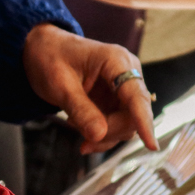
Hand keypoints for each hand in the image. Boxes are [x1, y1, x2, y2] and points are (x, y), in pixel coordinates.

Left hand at [23, 24, 158, 152]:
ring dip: (106, 136)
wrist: (43, 50)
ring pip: (127, 123)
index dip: (144, 121)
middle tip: (85, 141)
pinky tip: (85, 136)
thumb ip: (81, 110)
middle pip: (133, 114)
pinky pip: (118, 124)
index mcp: (116, 60)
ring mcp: (123, 88)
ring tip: (79, 134)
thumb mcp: (60, 85)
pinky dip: (103, 135)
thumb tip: (100, 135)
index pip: (136, 95)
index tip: (152, 145)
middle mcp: (127, 73)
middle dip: (111, 131)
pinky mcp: (117, 100)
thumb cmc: (50, 58)